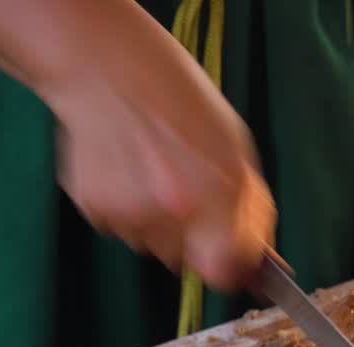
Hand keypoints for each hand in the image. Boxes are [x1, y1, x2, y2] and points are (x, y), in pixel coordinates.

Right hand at [50, 37, 273, 289]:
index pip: (224, 272)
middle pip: (186, 262)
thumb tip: (260, 258)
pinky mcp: (93, 208)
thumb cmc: (180, 101)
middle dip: (192, 240)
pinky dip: (125, 208)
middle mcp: (174, 212)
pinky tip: (125, 169)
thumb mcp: (236, 149)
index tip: (228, 255)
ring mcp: (129, 213)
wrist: (106, 67)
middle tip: (184, 191)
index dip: (228, 267)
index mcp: (218, 195)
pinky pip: (120, 228)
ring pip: (151, 246)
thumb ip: (249, 208)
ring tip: (152, 172)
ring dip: (157, 224)